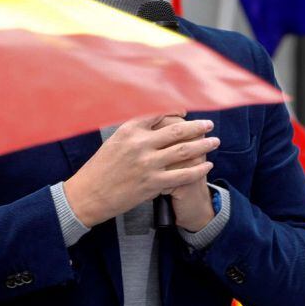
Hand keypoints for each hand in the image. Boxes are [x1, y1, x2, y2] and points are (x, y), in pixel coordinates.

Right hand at [63, 114, 216, 226]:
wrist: (88, 195)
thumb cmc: (99, 169)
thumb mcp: (113, 141)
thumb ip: (134, 132)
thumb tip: (154, 122)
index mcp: (129, 130)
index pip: (159, 113)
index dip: (176, 110)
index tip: (186, 111)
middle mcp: (140, 144)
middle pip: (177, 130)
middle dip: (197, 126)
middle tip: (209, 124)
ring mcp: (147, 164)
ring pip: (183, 151)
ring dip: (203, 145)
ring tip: (215, 141)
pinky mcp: (152, 184)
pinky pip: (182, 175)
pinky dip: (198, 169)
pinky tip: (207, 166)